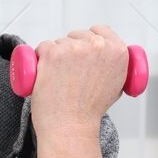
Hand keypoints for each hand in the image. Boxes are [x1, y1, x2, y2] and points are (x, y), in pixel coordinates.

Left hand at [29, 25, 126, 157]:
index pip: (101, 30)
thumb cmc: (90, 111)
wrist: (71, 128)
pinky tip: (46, 76)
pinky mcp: (52, 53)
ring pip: (58, 42)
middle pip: (77, 35)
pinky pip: (42, 47)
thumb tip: (107, 55)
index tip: (83, 52)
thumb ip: (115, 65)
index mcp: (118, 51)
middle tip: (69, 74)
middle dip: (71, 49)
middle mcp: (97, 45)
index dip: (89, 40)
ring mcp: (73, 48)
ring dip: (55, 56)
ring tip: (60, 81)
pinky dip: (40, 59)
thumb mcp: (117, 85)